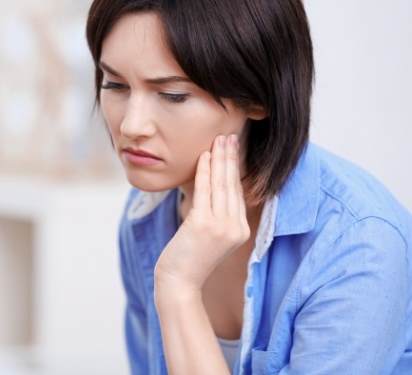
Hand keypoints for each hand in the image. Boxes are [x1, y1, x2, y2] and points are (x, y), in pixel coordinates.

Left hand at [154, 134, 249, 293]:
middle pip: (232, 185)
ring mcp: (221, 226)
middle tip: (229, 136)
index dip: (234, 169)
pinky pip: (204, 191)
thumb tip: (213, 186)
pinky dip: (204, 171)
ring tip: (219, 140)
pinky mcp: (203, 225)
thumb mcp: (211, 236)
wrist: (180, 283)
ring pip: (220, 184)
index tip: (232, 150)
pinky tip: (205, 156)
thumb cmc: (190, 258)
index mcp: (239, 229)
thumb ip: (218, 214)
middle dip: (230, 157)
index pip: (237, 192)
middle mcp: (235, 227)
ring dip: (219, 159)